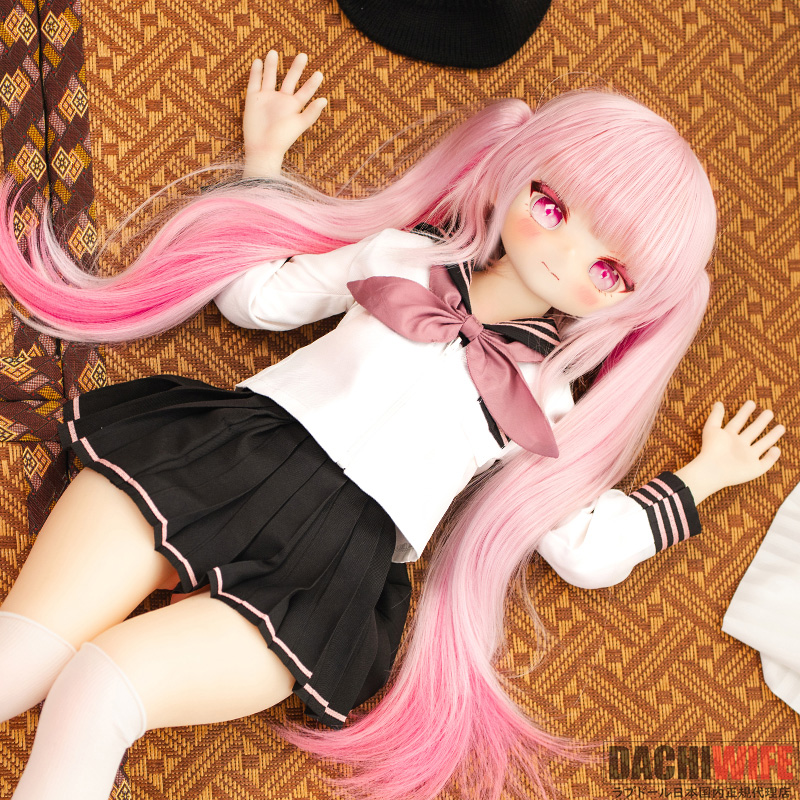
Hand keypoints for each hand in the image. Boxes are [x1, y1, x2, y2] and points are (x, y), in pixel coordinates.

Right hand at [242, 50, 326, 178]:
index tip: (319, 73)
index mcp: (293, 106)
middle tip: (303, 55)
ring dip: (272, 65)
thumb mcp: (299, 125)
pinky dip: (256, 72)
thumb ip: (311, 113)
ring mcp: (266, 98)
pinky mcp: (253, 99)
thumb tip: (324, 99)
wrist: (263, 148)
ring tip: (274, 52)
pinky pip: (254, 82)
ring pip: (270, 77)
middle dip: (296, 68)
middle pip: (289, 80)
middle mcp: (281, 100)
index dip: (312, 83)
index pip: (305, 91)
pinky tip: (258, 61)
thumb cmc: (283, 138)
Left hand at [675, 400, 784, 503]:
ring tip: (781, 427)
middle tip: (769, 412)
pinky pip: (766, 463)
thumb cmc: (711, 449)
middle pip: (753, 432)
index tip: (751, 402)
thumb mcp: (712, 429)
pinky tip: (776, 449)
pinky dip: (772, 457)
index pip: (738, 421)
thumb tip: (718, 402)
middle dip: (761, 422)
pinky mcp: (753, 469)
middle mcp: (739, 446)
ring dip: (772, 436)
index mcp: (728, 437)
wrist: (713, 469)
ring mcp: (747, 457)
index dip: (744, 412)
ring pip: (762, 445)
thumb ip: (716, 416)